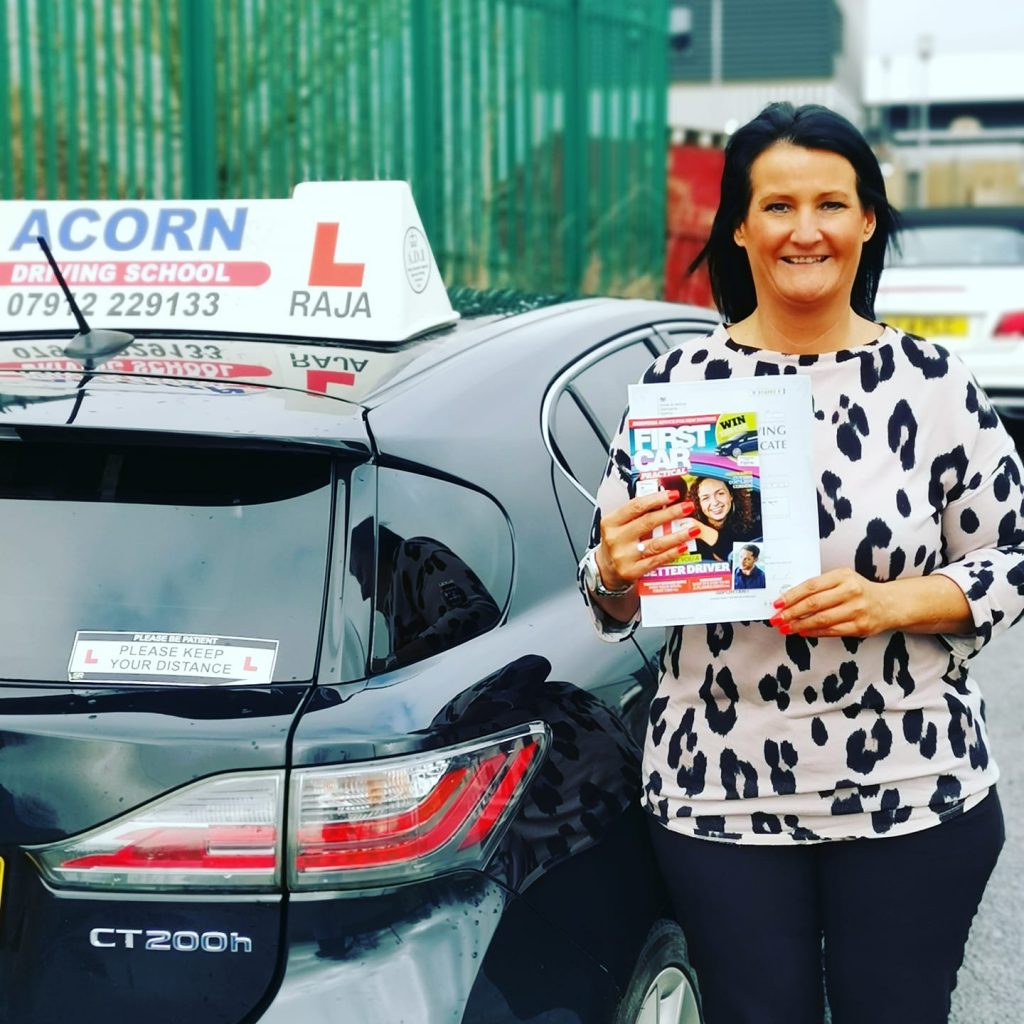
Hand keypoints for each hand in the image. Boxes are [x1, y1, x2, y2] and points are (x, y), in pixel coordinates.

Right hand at [596, 490, 699, 590]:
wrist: (605, 570)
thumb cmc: (615, 544)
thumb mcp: (618, 525)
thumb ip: (636, 514)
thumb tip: (665, 502)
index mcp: (611, 522)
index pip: (636, 506)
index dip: (656, 499)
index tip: (673, 494)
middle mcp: (615, 539)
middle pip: (648, 522)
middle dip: (671, 513)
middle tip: (687, 507)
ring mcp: (623, 557)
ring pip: (655, 543)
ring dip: (677, 535)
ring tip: (693, 528)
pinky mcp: (631, 572)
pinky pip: (656, 560)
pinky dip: (671, 553)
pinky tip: (683, 546)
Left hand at [769, 568, 893, 637]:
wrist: (888, 604)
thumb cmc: (858, 590)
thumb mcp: (842, 579)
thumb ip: (820, 587)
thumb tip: (790, 599)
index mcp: (843, 576)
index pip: (811, 586)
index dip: (792, 596)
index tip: (777, 603)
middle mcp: (851, 591)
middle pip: (814, 604)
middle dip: (791, 613)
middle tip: (777, 619)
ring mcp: (857, 610)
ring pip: (822, 619)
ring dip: (800, 625)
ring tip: (786, 627)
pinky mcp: (860, 627)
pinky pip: (832, 631)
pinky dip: (814, 632)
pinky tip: (802, 632)